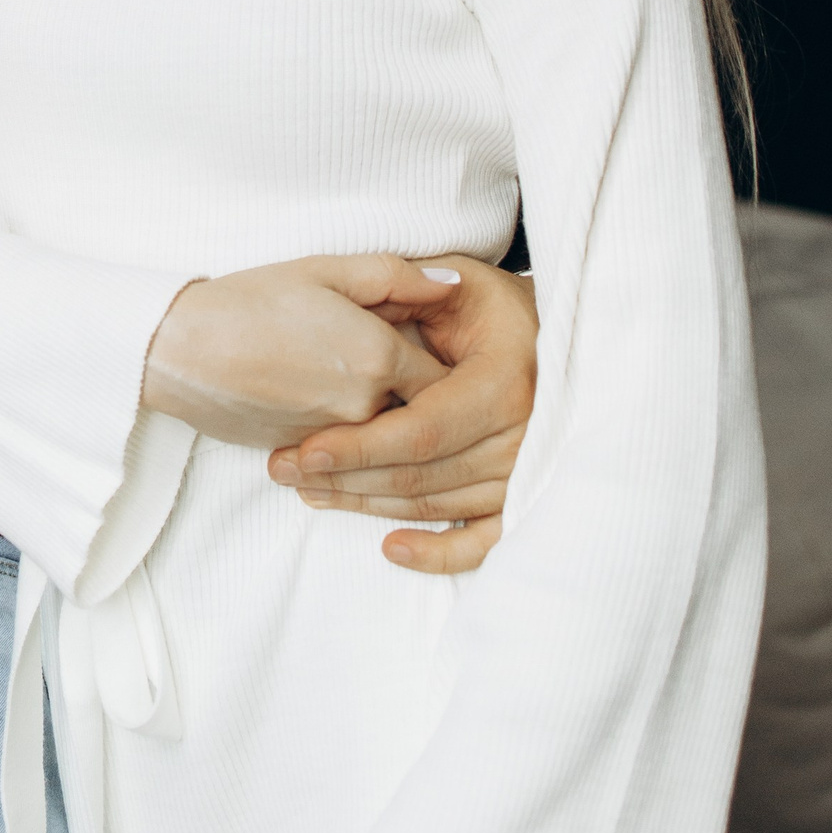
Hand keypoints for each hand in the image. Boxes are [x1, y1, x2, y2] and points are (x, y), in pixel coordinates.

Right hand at [141, 256, 449, 447]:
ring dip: (377, 412)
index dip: (444, 363)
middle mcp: (367, 408)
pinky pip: (344, 446)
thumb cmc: (251, 300)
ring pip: (382, 433)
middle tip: (388, 359)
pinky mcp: (306, 456)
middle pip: (419, 411)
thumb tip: (452, 284)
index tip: (431, 348)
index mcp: (380, 357)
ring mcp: (336, 439)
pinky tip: (311, 394)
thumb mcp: (325, 270)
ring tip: (339, 374)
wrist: (181, 349)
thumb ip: (396, 276)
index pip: (447, 379)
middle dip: (414, 391)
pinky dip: (342, 429)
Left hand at [268, 257, 537, 575]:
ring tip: (309, 492)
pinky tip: (391, 548)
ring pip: (436, 505)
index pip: (421, 430)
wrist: (548, 339)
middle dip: (347, 477)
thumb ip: (413, 285)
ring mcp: (525, 472)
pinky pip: (482, 539)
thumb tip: (387, 298)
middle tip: (284, 471)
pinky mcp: (522, 497)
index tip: (304, 449)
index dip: (360, 444)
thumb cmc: (490, 305)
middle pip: (420, 475)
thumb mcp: (456, 279)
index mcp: (504, 382)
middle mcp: (522, 435)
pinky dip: (438, 552)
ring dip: (369, 505)